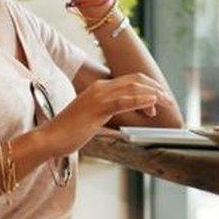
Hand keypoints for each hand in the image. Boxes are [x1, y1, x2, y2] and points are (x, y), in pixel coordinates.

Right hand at [38, 73, 176, 156]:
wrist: (49, 138)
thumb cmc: (69, 132)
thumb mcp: (94, 119)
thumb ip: (109, 114)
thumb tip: (126, 119)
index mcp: (100, 88)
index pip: (130, 81)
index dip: (148, 87)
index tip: (160, 99)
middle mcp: (101, 87)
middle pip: (136, 81)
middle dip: (155, 88)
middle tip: (168, 100)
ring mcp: (98, 96)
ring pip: (133, 88)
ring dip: (153, 94)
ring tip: (166, 102)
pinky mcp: (97, 108)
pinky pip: (123, 101)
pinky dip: (140, 100)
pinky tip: (152, 104)